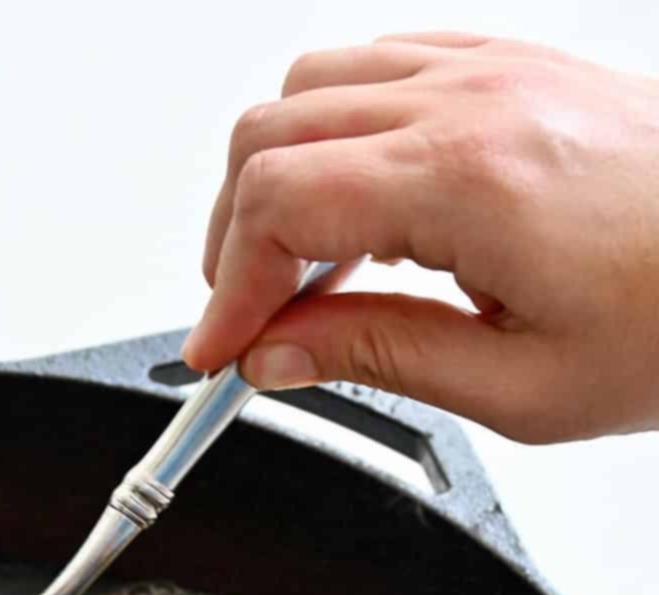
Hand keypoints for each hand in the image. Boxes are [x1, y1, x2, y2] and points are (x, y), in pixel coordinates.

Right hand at [183, 34, 658, 441]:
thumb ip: (378, 357)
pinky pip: (378, 65)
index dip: (226, 289)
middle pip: (270, 134)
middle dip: (232, 236)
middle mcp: (470, 100)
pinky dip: (336, 133)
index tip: (223, 352)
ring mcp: (491, 67)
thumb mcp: (519, 385)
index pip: (277, 206)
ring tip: (303, 271)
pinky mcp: (512, 63)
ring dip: (277, 177)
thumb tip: (278, 354)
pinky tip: (360, 208)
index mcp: (466, 181)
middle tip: (249, 321)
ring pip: (311, 87)